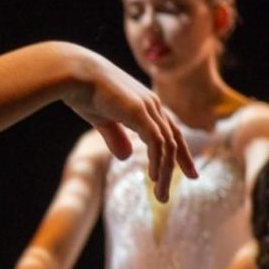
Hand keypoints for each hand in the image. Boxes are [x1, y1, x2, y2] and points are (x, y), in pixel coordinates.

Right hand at [59, 48, 196, 203]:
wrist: (75, 74)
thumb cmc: (83, 91)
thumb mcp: (101, 120)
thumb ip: (115, 138)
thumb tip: (127, 157)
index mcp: (144, 104)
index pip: (168, 130)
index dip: (178, 149)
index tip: (185, 167)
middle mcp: (152, 105)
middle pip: (175, 137)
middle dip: (184, 160)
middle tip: (193, 178)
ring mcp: (148, 108)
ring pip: (167, 145)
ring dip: (166, 171)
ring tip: (161, 194)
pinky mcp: (140, 113)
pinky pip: (157, 142)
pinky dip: (158, 161)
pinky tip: (155, 177)